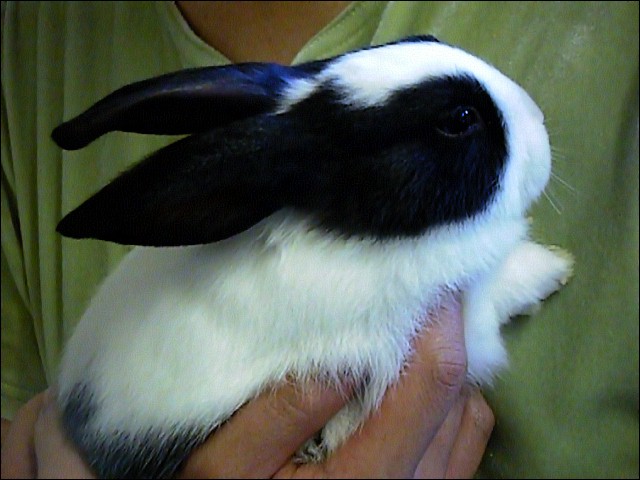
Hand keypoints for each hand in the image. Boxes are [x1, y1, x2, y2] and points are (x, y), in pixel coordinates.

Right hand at [1, 296, 493, 478]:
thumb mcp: (229, 463)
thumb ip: (284, 410)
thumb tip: (346, 347)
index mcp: (370, 478)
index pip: (434, 380)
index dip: (441, 318)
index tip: (429, 270)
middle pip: (459, 391)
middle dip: (444, 333)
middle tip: (413, 291)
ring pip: (470, 411)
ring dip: (447, 364)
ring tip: (408, 334)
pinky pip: (470, 434)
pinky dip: (452, 397)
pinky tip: (414, 380)